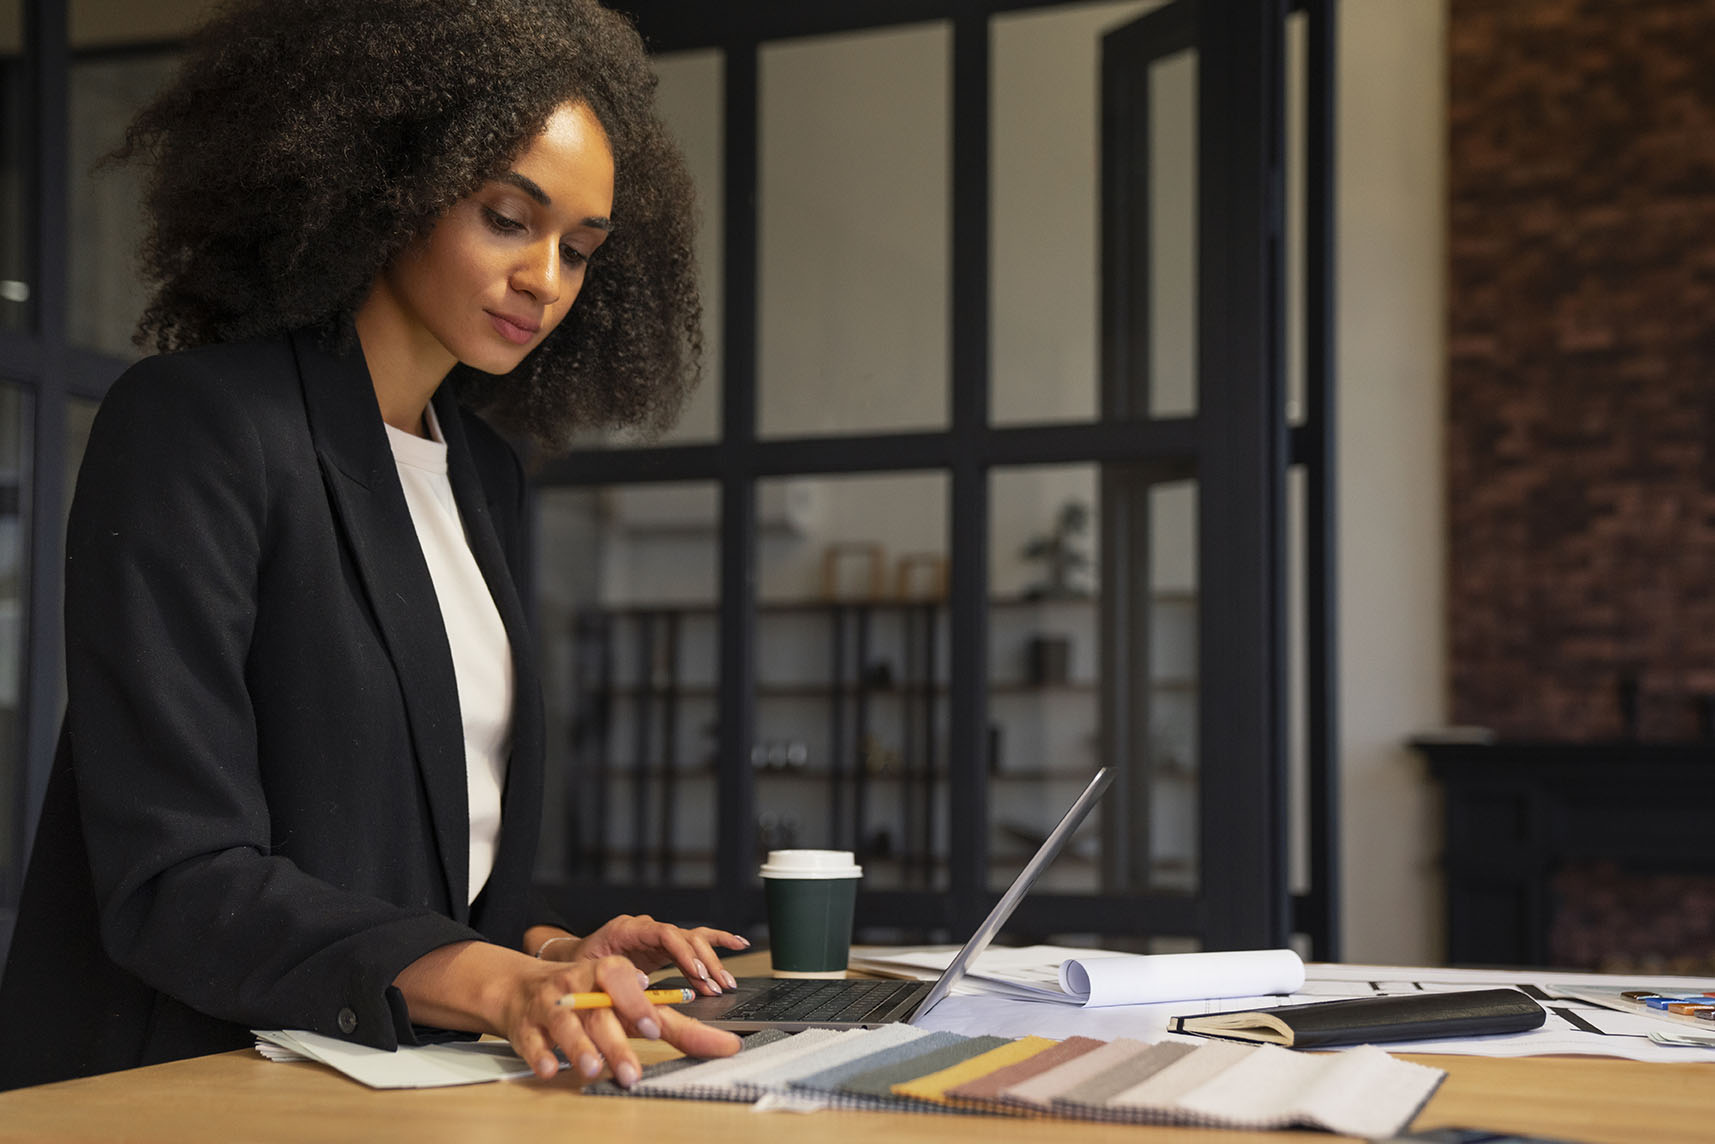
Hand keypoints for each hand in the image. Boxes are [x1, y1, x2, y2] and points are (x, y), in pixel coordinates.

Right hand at [395, 942, 741, 1085]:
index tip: (654, 1025)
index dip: (637, 1002)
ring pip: (565, 1025)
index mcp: (607, 972)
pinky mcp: (525, 1027)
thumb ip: (678, 1026)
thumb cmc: (593, 999)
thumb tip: (727, 1045)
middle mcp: (578, 984)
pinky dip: (541, 1056)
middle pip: (598, 1012)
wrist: (527, 990)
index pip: (623, 978)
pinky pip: (531, 1041)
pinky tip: (551, 1070)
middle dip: (615, 1042)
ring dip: (579, 1048)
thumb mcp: (633, 1006)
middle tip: (631, 1072)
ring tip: (594, 1069)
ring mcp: (550, 1005)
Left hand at [539, 914, 748, 996]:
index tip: (697, 975)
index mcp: (628, 929)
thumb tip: (640, 989)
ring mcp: (658, 936)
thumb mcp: (590, 974)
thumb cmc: (578, 967)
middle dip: (704, 962)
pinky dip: (718, 941)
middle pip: (685, 937)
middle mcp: (647, 928)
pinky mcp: (665, 947)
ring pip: (694, 940)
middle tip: (716, 987)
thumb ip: (613, 978)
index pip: (665, 934)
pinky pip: (696, 939)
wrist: (572, 960)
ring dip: (713, 961)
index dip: (684, 954)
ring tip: (726, 982)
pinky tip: (738, 944)